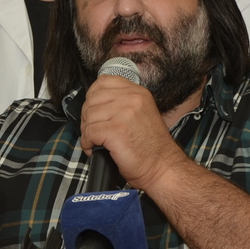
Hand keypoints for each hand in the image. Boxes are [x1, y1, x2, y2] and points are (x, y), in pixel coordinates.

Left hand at [79, 74, 186, 191]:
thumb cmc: (151, 147)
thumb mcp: (141, 114)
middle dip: (87, 117)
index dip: (92, 97)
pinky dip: (87, 143)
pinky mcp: (116, 130)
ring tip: (95, 141)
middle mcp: (132, 99)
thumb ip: (122, 103)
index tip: (94, 110)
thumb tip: (95, 103)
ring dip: (87, 132)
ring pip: (88, 116)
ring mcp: (124, 113)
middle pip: (92, 99)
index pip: (103, 81)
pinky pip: (89, 132)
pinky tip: (94, 149)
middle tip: (93, 131)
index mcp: (138, 92)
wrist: (163, 167)